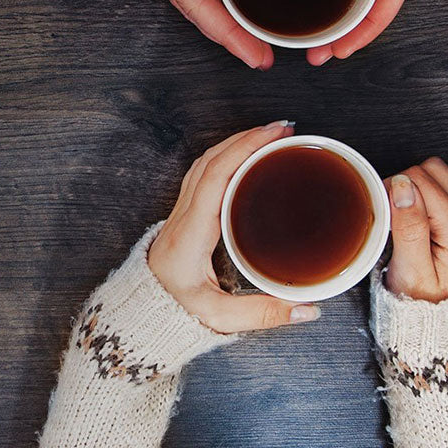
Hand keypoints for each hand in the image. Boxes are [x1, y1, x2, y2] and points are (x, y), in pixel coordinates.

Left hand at [146, 121, 319, 331]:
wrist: (141, 313)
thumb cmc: (173, 313)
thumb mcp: (219, 318)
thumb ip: (263, 314)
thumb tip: (307, 310)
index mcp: (191, 233)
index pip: (215, 176)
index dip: (244, 149)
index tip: (273, 135)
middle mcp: (183, 216)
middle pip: (210, 161)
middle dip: (247, 138)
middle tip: (283, 129)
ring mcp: (180, 213)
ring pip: (204, 163)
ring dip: (235, 144)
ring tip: (269, 137)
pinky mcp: (184, 216)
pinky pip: (203, 175)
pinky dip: (226, 158)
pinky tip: (245, 160)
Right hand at [385, 158, 447, 301]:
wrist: (442, 322)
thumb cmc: (422, 302)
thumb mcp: (410, 270)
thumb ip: (408, 226)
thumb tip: (403, 186)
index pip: (421, 180)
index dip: (394, 190)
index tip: (384, 215)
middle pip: (433, 170)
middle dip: (406, 185)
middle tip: (392, 215)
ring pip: (439, 175)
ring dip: (416, 189)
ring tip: (403, 218)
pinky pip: (443, 189)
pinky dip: (424, 196)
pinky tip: (414, 220)